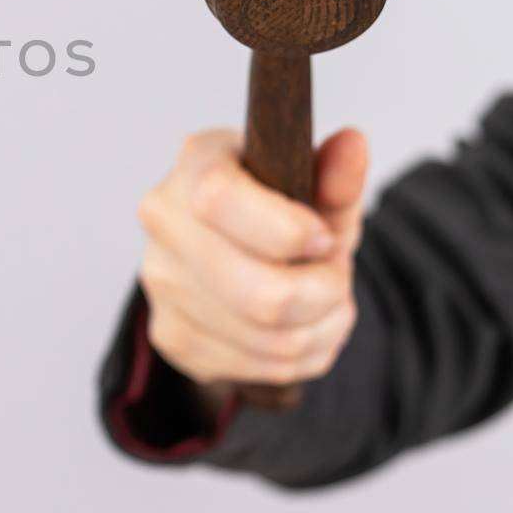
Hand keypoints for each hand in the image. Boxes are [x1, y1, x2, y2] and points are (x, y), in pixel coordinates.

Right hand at [137, 128, 368, 390]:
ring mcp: (160, 282)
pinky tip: (299, 328)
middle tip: (336, 278)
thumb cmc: (277, 213)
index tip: (323, 238)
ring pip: (270, 339)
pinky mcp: (169, 335)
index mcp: (195, 165)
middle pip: (257, 294)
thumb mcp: (314, 190)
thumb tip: (352, 145)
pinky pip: (259, 367)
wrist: (235, 257)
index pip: (219, 199)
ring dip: (320, 328)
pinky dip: (299, 357)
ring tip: (326, 304)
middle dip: (323, 294)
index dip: (286, 231)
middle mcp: (163, 220)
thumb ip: (334, 174)